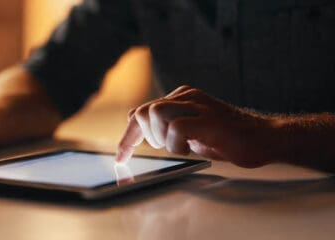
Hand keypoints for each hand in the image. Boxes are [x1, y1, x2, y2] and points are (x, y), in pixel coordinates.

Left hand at [116, 85, 274, 167]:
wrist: (265, 139)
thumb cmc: (227, 138)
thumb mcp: (190, 132)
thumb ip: (165, 126)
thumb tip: (135, 119)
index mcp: (181, 97)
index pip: (142, 111)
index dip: (128, 135)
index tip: (121, 156)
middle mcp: (187, 96)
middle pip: (144, 111)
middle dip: (140, 137)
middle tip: (161, 148)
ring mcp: (198, 106)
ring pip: (156, 113)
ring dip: (160, 137)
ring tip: (178, 146)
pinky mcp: (209, 120)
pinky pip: (177, 128)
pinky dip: (177, 144)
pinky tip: (190, 148)